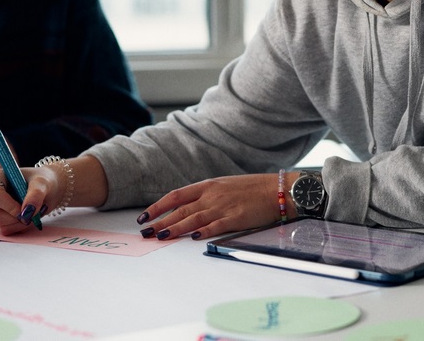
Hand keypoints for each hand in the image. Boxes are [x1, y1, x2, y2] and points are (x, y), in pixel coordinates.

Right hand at [0, 166, 53, 234]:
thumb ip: (36, 194)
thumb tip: (27, 211)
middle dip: (15, 217)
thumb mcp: (42, 183)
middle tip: (32, 211)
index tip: (25, 209)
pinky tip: (28, 216)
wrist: (49, 189)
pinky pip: (5, 230)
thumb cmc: (42, 181)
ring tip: (32, 212)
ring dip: (19, 222)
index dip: (9, 206)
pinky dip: (20, 226)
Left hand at [136, 174, 279, 240]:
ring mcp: (224, 206)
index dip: (158, 206)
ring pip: (194, 218)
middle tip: (146, 232)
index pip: (176, 195)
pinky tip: (192, 237)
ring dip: (175, 228)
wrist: (278, 189)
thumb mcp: (224, 185)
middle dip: (161, 222)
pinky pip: (216, 226)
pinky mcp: (237, 218)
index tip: (145, 217)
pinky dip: (203, 231)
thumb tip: (185, 207)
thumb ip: (205, 195)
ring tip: (161, 236)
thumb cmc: (252, 188)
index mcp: (208, 185)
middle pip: (181, 209)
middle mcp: (212, 195)